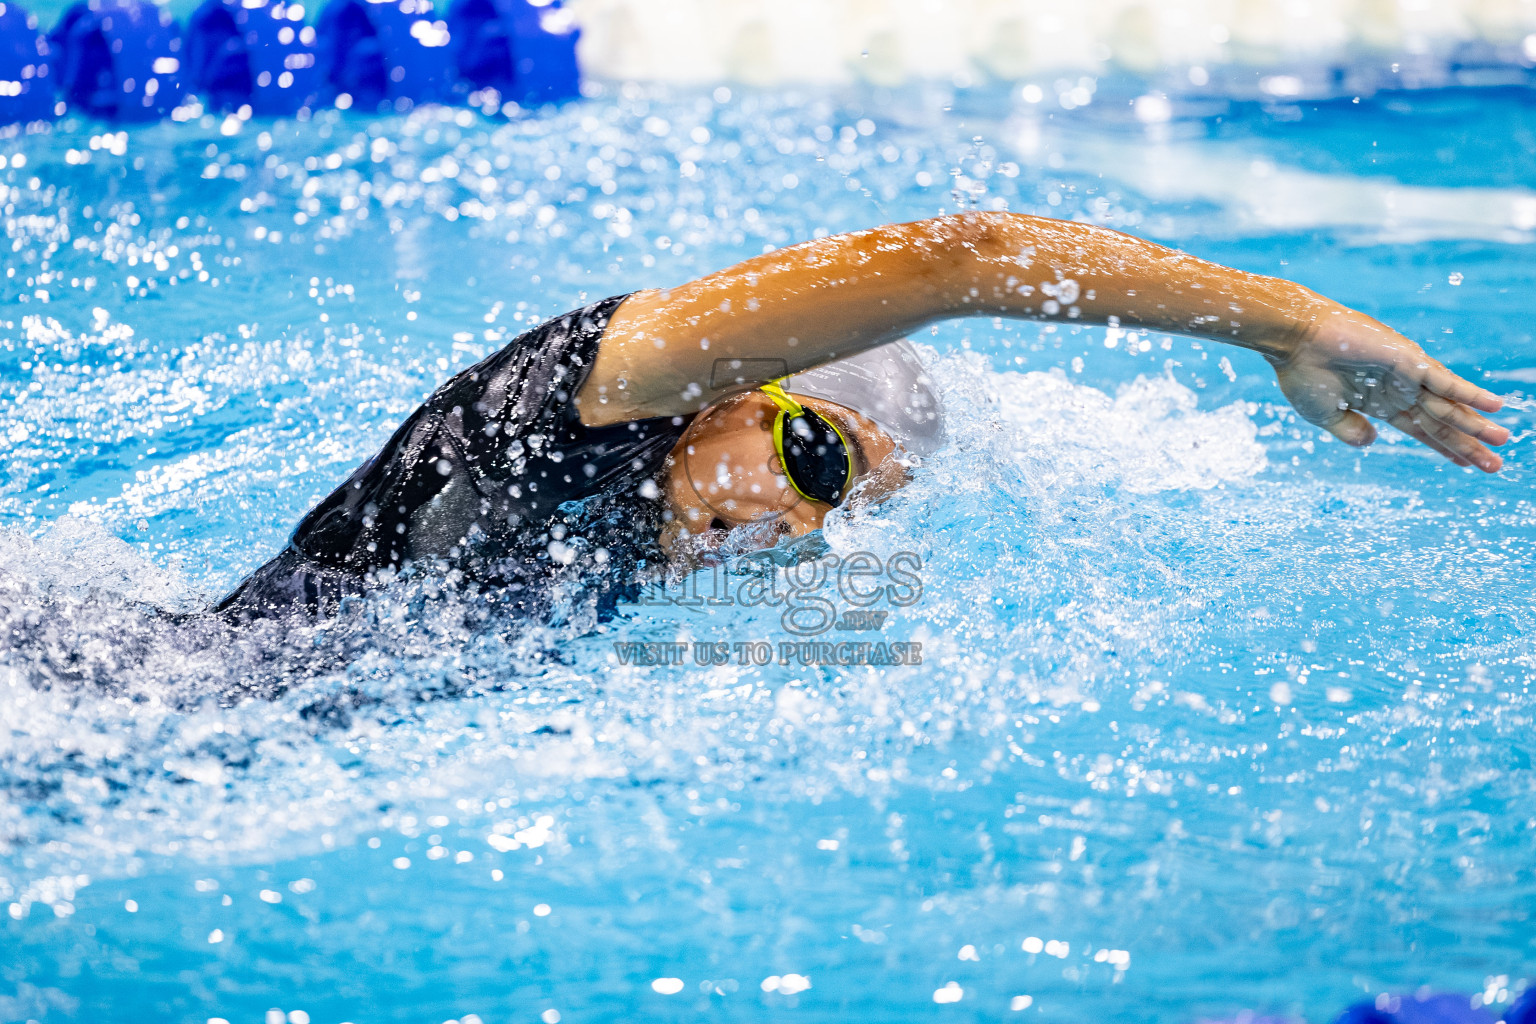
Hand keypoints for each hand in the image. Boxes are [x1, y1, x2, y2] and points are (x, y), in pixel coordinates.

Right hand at [1270, 308, 1508, 471]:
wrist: (1296, 341)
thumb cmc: (1303, 374)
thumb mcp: (1324, 415)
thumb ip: (1349, 431)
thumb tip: (1372, 443)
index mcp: (1380, 404)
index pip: (1421, 430)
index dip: (1443, 448)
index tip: (1465, 465)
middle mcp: (1400, 390)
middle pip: (1442, 423)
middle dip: (1468, 445)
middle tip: (1494, 465)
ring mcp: (1408, 376)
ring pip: (1449, 406)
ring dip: (1476, 424)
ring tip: (1502, 440)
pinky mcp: (1410, 362)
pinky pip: (1447, 382)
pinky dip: (1471, 394)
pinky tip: (1495, 406)